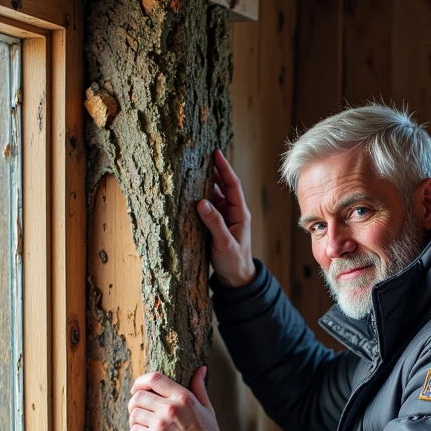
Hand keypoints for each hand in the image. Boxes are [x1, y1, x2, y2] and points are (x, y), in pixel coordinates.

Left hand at [128, 368, 227, 430]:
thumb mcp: (207, 408)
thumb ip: (199, 388)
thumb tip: (201, 369)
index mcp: (183, 396)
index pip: (154, 378)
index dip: (140, 382)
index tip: (136, 389)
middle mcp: (170, 407)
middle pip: (138, 396)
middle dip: (133, 404)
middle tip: (137, 412)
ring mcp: (162, 422)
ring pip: (134, 413)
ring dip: (133, 420)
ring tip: (139, 426)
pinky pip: (134, 430)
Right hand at [197, 148, 256, 288]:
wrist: (236, 278)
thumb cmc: (233, 261)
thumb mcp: (224, 243)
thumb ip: (214, 223)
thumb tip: (201, 202)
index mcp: (239, 213)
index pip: (233, 185)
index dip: (224, 168)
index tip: (216, 153)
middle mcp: (233, 211)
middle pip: (224, 186)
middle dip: (215, 170)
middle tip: (201, 154)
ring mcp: (225, 217)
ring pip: (215, 195)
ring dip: (206, 182)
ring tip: (193, 168)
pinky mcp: (217, 224)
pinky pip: (209, 206)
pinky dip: (201, 197)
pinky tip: (191, 190)